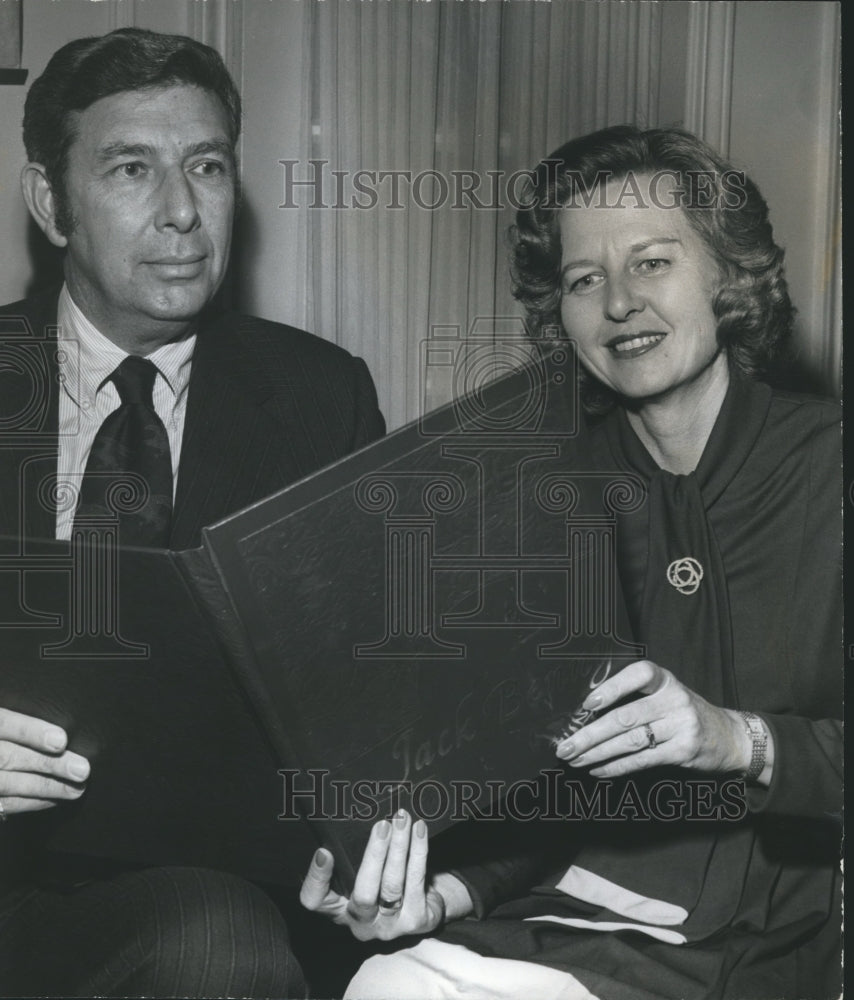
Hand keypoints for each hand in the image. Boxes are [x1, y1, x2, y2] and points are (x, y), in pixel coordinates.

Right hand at [0, 707, 89, 816]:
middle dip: (47, 765)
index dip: (31, 731)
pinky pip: (1, 805)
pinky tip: (52, 800)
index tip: (60, 740)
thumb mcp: (1, 700)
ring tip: (75, 789)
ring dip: (44, 788)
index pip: (4, 723)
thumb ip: (16, 719)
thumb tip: (57, 728)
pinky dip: (28, 803)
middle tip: (81, 770)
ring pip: (6, 784)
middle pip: (8, 757)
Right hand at [300, 810, 470, 940]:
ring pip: (392, 885)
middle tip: (382, 825)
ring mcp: (390, 926)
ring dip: (399, 847)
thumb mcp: (363, 874)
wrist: (425, 906)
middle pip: (363, 894)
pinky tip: (418, 830)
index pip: (316, 901)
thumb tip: (349, 819)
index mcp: (339, 910)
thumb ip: (351, 857)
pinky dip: (418, 851)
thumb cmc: (386, 882)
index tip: (324, 852)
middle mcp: (361, 924)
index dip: (317, 879)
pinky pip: (416, 881)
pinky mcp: (416, 921)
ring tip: (402, 820)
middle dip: (374, 856)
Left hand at [555, 660, 752, 778]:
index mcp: (665, 680)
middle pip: (625, 716)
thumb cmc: (684, 712)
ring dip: (597, 753)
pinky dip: (616, 767)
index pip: (638, 675)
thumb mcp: (667, 694)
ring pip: (630, 741)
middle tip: (565, 746)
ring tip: (575, 760)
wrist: (729, 736)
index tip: (587, 703)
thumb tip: (587, 712)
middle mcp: (674, 699)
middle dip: (590, 734)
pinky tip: (598, 770)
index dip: (612, 687)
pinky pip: (642, 760)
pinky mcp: (682, 751)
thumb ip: (636, 696)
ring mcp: (680, 726)